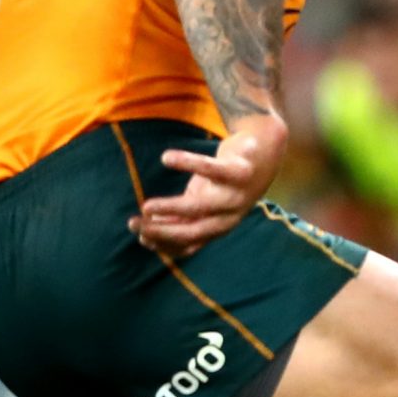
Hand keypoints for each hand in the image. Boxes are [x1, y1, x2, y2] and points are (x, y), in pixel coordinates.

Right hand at [131, 118, 284, 258]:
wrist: (263, 151)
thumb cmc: (225, 181)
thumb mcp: (202, 201)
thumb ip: (181, 216)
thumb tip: (147, 230)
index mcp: (219, 227)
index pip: (190, 245)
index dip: (164, 245)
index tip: (140, 237)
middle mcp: (230, 216)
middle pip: (192, 231)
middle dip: (161, 232)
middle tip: (134, 223)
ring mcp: (236, 195)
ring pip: (199, 206)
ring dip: (169, 208)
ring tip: (146, 206)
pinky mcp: (240, 170)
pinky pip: (211, 168)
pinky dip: (187, 162)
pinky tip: (166, 157)